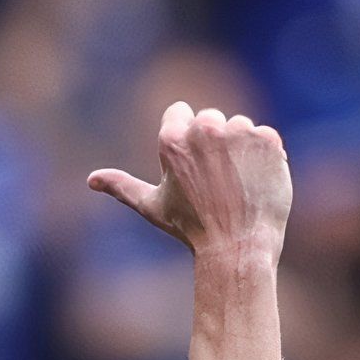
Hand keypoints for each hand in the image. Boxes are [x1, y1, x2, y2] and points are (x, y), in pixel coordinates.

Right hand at [89, 102, 292, 261]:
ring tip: (237, 183)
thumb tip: (91, 180)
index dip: (186, 138)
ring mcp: (239, 132)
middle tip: (216, 181)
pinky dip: (265, 156)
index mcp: (172, 139)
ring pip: (239, 127)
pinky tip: (257, 181)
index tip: (194, 163)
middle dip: (214, 143)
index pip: (180, 111)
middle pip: (210, 118)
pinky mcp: (267, 140)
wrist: (238, 247)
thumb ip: (122, 187)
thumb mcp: (152, 207)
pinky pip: (266, 136)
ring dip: (241, 149)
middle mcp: (205, 129)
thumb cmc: (192, 229)